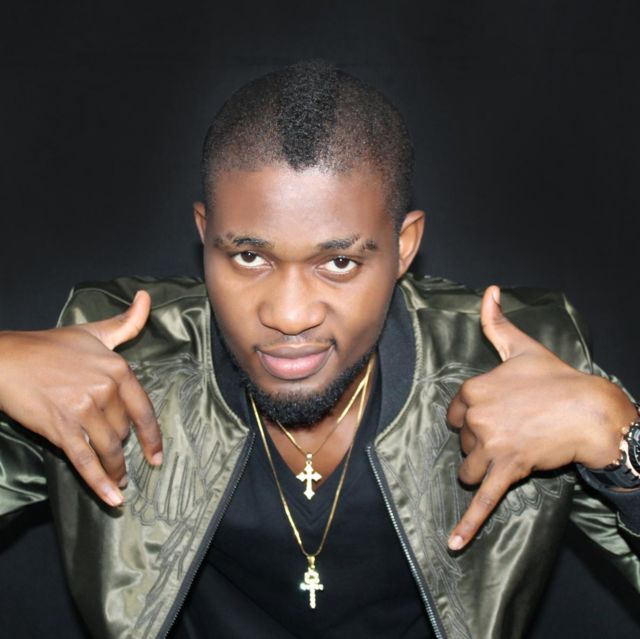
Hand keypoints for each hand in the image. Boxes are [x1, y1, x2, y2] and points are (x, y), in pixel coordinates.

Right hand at [0, 291, 161, 506]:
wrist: (7, 358)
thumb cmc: (50, 345)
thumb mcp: (94, 331)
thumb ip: (126, 322)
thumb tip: (147, 299)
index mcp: (118, 369)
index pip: (144, 410)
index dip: (153, 437)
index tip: (157, 455)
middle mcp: (104, 390)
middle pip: (124, 431)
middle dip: (124, 448)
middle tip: (123, 461)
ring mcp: (82, 410)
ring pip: (109, 449)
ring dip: (116, 470)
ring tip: (120, 483)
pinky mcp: (60, 428)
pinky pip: (85, 460)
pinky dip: (100, 482)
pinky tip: (113, 498)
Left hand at [446, 286, 635, 550]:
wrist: (591, 410)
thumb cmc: (556, 378)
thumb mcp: (522, 348)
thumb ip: (496, 322)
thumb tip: (489, 290)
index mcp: (474, 389)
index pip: (454, 413)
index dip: (472, 416)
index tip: (494, 414)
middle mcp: (476, 417)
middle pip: (462, 442)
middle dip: (480, 442)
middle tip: (511, 431)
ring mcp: (490, 446)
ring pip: (467, 469)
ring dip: (482, 468)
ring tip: (509, 456)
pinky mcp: (507, 471)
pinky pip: (483, 501)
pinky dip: (468, 526)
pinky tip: (454, 546)